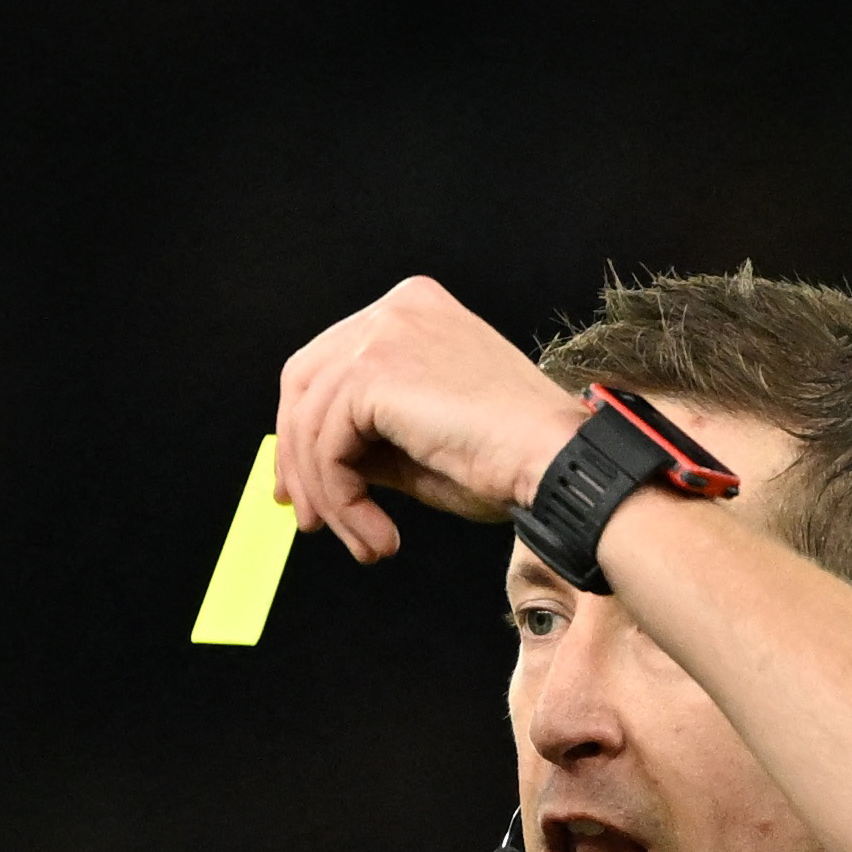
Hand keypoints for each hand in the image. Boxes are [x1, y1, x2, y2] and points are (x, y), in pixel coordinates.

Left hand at [273, 275, 587, 565]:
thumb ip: (367, 441)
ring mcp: (384, 333)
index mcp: (412, 313)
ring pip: (310, 423)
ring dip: (329, 496)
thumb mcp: (419, 444)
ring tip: (365, 541)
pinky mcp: (375, 371)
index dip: (303, 430)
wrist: (553, 461)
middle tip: (310, 520)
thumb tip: (311, 469)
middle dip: (298, 460)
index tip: (302, 489)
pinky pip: (327, 446)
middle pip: (302, 383)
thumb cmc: (507, 457)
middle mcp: (395, 309)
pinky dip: (342, 499)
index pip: (327, 365)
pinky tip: (377, 532)